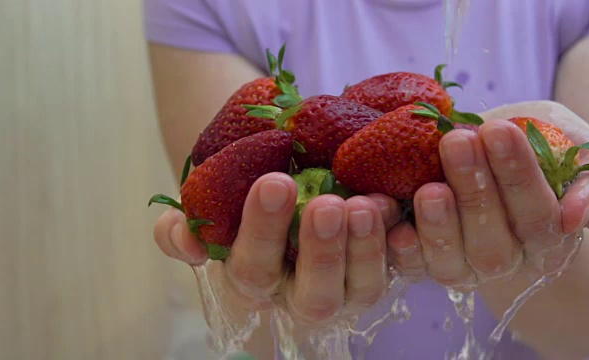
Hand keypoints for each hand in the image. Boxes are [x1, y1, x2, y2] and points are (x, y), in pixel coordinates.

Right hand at [153, 172, 401, 323]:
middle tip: (326, 205)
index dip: (262, 231)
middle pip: (315, 295)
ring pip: (361, 289)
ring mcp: (347, 285)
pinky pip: (399, 267)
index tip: (274, 182)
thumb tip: (187, 243)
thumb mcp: (212, 206)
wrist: (285, 181)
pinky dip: (403, 244)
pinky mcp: (382, 267)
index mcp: (255, 278)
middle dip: (321, 252)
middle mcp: (302, 293)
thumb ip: (185, 226)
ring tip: (370, 204)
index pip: (253, 268)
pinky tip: (403, 210)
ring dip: (367, 250)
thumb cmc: (244, 197)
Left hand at [388, 101, 588, 286]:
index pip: (538, 213)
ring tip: (429, 187)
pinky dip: (404, 251)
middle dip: (475, 191)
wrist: (493, 166)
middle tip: (457, 142)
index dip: (518, 175)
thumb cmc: (538, 152)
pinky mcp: (425, 264)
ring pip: (453, 261)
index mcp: (549, 237)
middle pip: (493, 242)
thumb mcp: (576, 154)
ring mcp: (463, 266)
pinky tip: (396, 226)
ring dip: (439, 225)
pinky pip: (413, 268)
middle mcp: (506, 259)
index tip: (498, 129)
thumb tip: (578, 215)